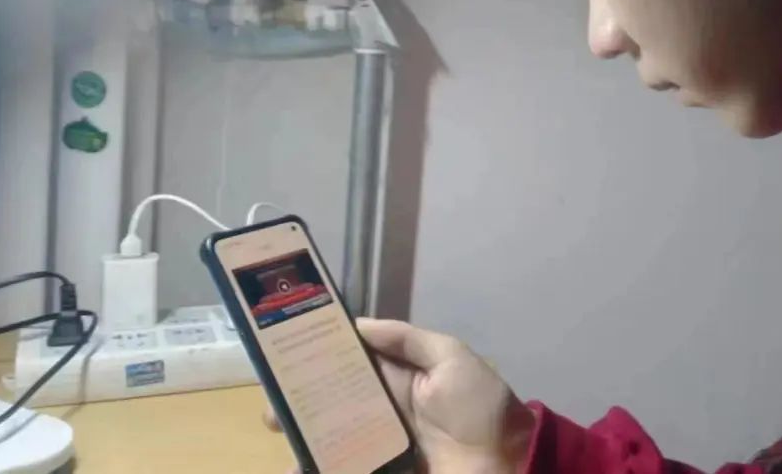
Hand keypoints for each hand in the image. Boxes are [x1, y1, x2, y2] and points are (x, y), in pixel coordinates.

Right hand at [264, 319, 534, 473]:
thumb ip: (408, 339)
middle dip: (301, 402)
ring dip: (305, 437)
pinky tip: (300, 464)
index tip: (287, 352)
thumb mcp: (452, 358)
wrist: (508, 467)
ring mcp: (380, 444)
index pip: (352, 362)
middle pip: (333, 402)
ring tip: (282, 437)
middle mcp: (384, 409)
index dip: (321, 356)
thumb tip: (359, 323)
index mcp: (400, 378)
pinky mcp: (381, 469)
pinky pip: (345, 465)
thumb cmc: (481, 408)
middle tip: (273, 407)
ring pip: (332, 438)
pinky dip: (319, 464)